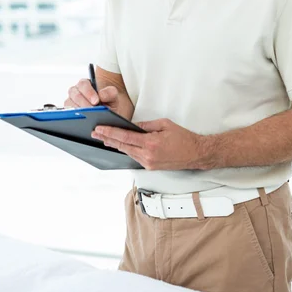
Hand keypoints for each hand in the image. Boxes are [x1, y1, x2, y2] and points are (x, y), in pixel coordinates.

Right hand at [64, 79, 120, 113]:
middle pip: (75, 94)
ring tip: (89, 116)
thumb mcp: (112, 97)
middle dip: (85, 103)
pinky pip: (68, 113)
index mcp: (86, 84)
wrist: (107, 114)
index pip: (83, 84)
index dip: (89, 92)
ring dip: (80, 110)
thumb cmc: (108, 103)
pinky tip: (83, 120)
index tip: (96, 101)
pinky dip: (75, 116)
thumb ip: (110, 92)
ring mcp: (71, 102)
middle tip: (93, 110)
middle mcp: (76, 91)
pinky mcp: (69, 112)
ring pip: (70, 104)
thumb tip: (101, 95)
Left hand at [91, 118, 209, 170]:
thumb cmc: (183, 138)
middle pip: (122, 146)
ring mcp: (148, 163)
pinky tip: (120, 145)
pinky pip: (134, 157)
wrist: (195, 154)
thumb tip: (132, 126)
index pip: (125, 137)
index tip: (100, 128)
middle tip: (95, 133)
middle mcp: (147, 156)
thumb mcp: (164, 124)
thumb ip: (146, 125)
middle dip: (107, 138)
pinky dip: (126, 150)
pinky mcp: (150, 167)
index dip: (110, 132)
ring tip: (104, 138)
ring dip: (115, 145)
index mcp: (150, 143)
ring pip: (127, 152)